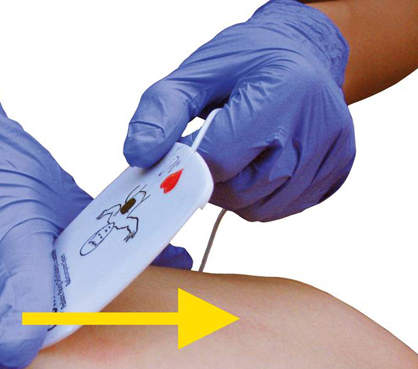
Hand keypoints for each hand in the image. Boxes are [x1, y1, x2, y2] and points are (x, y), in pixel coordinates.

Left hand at [124, 0, 355, 221]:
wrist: (303, 54)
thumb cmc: (248, 62)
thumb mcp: (196, 73)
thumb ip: (161, 112)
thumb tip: (139, 155)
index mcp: (283, 91)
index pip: (221, 158)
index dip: (191, 163)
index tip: (184, 151)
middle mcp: (317, 124)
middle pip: (243, 189)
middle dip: (212, 181)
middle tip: (208, 154)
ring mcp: (332, 151)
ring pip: (261, 207)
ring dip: (235, 194)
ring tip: (235, 156)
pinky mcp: (336, 170)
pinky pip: (281, 208)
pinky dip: (259, 198)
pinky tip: (257, 165)